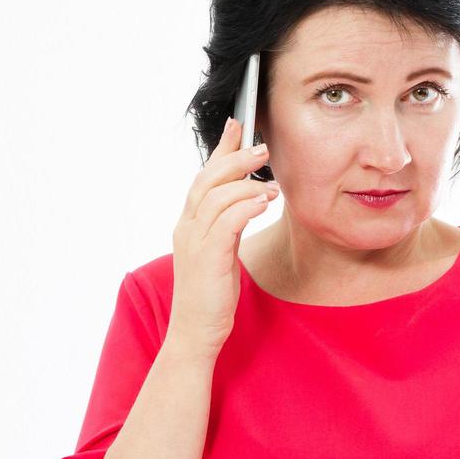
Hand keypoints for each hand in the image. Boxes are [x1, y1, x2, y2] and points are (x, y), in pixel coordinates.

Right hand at [165, 115, 278, 357]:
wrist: (195, 332)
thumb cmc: (211, 296)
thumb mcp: (220, 252)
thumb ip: (227, 225)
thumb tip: (247, 199)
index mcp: (188, 224)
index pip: (203, 177)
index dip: (220, 149)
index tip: (238, 126)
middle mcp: (187, 228)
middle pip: (208, 179)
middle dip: (236, 158)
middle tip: (263, 148)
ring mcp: (194, 242)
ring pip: (217, 195)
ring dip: (248, 184)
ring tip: (273, 186)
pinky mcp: (207, 257)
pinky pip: (227, 220)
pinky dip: (246, 206)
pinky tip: (264, 202)